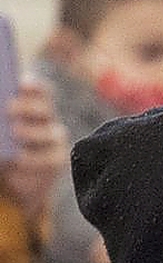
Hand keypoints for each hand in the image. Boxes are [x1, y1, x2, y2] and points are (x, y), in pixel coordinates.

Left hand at [3, 79, 68, 218]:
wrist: (15, 177)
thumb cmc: (4, 147)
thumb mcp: (2, 129)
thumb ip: (3, 116)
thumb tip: (1, 113)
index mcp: (35, 107)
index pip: (41, 91)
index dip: (34, 87)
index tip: (20, 84)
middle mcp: (48, 121)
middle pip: (45, 109)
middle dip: (27, 107)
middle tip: (8, 107)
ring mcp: (55, 141)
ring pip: (48, 133)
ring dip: (29, 132)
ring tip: (13, 131)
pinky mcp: (56, 161)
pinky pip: (47, 159)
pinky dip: (31, 158)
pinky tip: (17, 157)